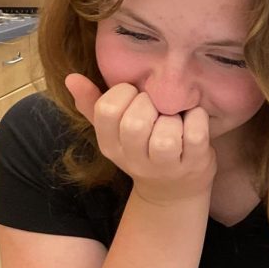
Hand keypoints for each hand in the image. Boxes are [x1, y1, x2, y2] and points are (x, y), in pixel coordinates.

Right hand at [65, 73, 216, 205]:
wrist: (173, 190)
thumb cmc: (143, 148)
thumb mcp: (114, 130)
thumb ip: (92, 103)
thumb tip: (71, 77)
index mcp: (110, 145)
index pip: (107, 110)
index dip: (123, 93)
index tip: (134, 93)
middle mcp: (134, 159)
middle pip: (135, 124)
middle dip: (149, 104)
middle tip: (156, 105)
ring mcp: (166, 166)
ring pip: (165, 137)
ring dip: (173, 118)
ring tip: (174, 117)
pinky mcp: (195, 164)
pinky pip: (195, 135)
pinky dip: (197, 119)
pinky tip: (194, 118)